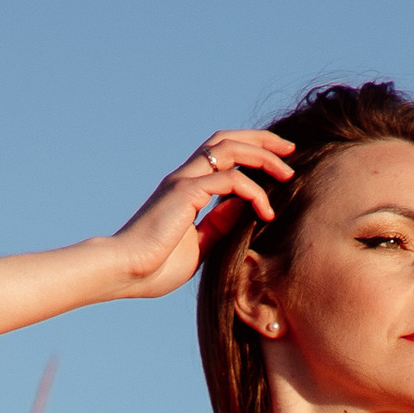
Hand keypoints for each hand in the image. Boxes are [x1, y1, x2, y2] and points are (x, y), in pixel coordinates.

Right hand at [106, 129, 295, 298]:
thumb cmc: (153, 269)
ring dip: (263, 156)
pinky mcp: (186, 193)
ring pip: (230, 149)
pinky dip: (254, 191)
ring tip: (288, 172)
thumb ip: (218, 225)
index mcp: (185, 188)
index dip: (251, 151)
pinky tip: (266, 211)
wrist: (124, 272)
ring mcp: (183, 181)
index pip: (221, 154)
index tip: (279, 163)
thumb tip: (242, 209)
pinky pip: (230, 179)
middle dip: (262, 140)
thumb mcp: (199, 246)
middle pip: (227, 140)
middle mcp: (184, 177)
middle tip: (290, 150)